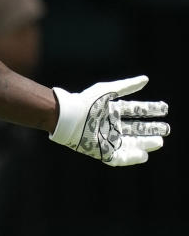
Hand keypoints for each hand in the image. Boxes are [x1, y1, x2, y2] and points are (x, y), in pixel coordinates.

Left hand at [50, 76, 168, 166]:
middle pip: (136, 128)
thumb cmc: (86, 103)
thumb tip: (146, 79)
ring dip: (146, 143)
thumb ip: (127, 86)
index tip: (165, 108)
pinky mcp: (102, 151)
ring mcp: (107, 138)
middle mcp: (111, 125)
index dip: (151, 109)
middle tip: (167, 128)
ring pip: (131, 143)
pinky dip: (132, 157)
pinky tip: (144, 155)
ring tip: (160, 142)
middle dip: (151, 129)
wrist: (69, 118)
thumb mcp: (108, 91)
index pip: (136, 110)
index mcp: (112, 110)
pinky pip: (120, 157)